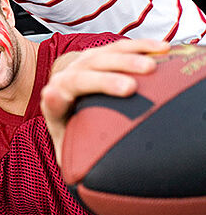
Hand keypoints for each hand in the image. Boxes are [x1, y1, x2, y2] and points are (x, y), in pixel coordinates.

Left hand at [40, 38, 168, 165]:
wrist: (70, 98)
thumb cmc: (73, 127)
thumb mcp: (68, 144)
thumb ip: (70, 151)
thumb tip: (79, 167)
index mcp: (54, 101)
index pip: (53, 101)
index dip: (54, 98)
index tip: (55, 95)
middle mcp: (65, 78)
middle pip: (81, 75)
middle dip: (104, 80)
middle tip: (130, 88)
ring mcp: (80, 63)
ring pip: (101, 56)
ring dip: (126, 58)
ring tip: (150, 66)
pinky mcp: (97, 54)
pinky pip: (118, 48)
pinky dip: (139, 47)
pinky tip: (160, 49)